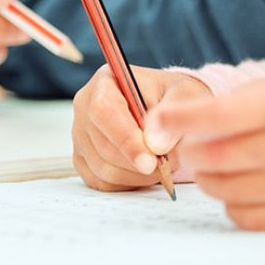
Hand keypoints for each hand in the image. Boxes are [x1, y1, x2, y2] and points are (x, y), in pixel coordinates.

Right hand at [72, 65, 210, 190]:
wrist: (167, 111)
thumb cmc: (172, 98)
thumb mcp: (184, 94)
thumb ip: (171, 115)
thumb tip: (155, 144)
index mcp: (105, 82)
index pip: (104, 111)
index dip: (126, 139)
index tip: (151, 162)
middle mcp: (85, 106)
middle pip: (103, 144)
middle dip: (138, 162)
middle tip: (168, 164)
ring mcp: (80, 134)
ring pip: (102, 168)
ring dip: (136, 174)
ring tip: (161, 165)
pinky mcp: (82, 158)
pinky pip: (101, 181)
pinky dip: (127, 183)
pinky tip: (144, 172)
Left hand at [144, 70, 264, 232]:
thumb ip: (231, 101)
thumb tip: (165, 126)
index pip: (214, 115)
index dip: (176, 120)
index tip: (151, 124)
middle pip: (209, 158)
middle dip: (194, 149)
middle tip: (202, 142)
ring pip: (220, 189)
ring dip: (214, 176)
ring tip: (234, 161)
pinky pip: (242, 216)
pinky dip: (236, 201)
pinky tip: (253, 184)